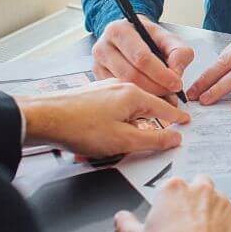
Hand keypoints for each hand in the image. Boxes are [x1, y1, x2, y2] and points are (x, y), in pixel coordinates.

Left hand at [17, 80, 189, 157]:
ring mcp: (105, 90)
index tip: (186, 121)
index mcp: (133, 95)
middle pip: (146, 106)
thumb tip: (174, 138)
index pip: (163, 106)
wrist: (44, 118)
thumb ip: (152, 140)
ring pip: (128, 109)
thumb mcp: (123, 140)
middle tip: (164, 135)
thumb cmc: (81, 127)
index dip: (176, 117)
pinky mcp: (92, 97)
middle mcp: (121, 87)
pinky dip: (117, 123)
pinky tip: (106, 137)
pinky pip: (114, 110)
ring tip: (127, 143)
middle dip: (153, 122)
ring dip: (131, 126)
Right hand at [92, 15, 194, 99]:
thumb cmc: (148, 38)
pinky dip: (137, 99)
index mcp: (119, 30)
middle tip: (172, 94)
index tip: (176, 84)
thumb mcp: (168, 38)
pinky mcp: (98, 79)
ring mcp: (98, 65)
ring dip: (148, 96)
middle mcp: (103, 47)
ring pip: (124, 87)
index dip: (161, 73)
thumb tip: (176, 73)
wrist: (131, 37)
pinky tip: (150, 98)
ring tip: (164, 97)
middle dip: (156, 88)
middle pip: (131, 75)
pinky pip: (118, 94)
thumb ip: (178, 52)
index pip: (141, 57)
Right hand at [114, 175, 230, 231]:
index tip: (171, 216)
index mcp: (173, 190)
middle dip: (196, 198)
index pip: (174, 186)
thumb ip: (127, 225)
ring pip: (219, 200)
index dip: (172, 202)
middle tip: (189, 222)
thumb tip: (121, 218)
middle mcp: (200, 189)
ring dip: (214, 212)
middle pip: (200, 184)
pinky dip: (229, 228)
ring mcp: (222, 202)